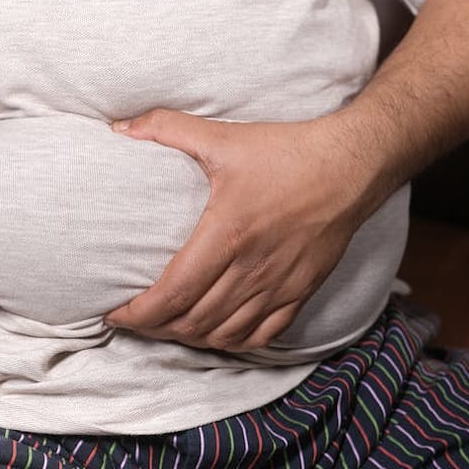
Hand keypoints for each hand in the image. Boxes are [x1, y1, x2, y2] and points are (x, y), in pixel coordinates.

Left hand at [105, 109, 373, 350]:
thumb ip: (167, 128)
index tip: (115, 314)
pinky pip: (261, 336)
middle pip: (193, 321)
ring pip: (223, 334)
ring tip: (164, 327)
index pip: (173, 293)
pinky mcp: (301, 291)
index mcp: (227, 234)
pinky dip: (230, 342)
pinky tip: (212, 333)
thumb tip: (119, 126)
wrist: (353, 164)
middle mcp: (252, 268)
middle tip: (133, 319)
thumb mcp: (223, 136)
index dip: (139, 313)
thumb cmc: (286, 151)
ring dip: (188, 338)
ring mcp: (279, 285)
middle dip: (155, 328)